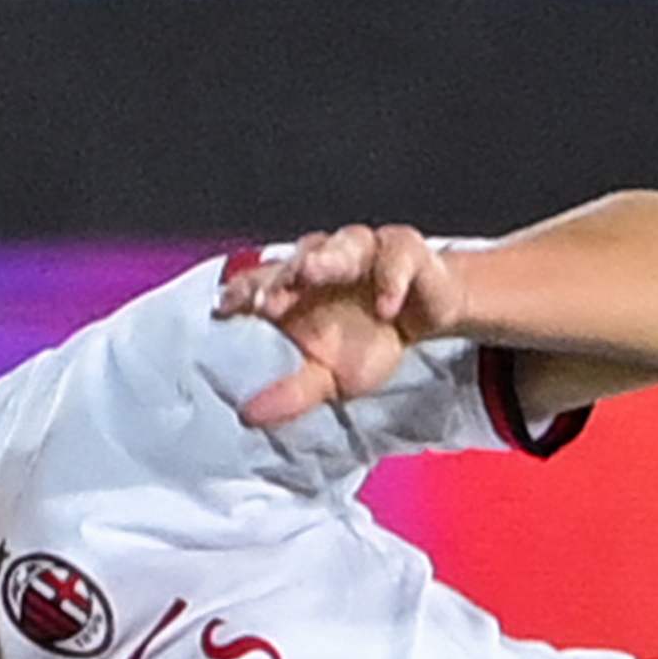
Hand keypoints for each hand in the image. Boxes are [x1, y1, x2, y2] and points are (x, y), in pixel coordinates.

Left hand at [220, 224, 469, 422]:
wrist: (431, 314)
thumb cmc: (371, 338)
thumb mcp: (330, 376)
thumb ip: (292, 393)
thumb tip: (249, 415)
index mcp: (296, 286)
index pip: (262, 281)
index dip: (244, 291)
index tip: (226, 309)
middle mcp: (324, 260)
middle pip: (297, 258)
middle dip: (282, 276)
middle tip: (268, 300)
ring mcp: (365, 251)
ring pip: (343, 243)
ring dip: (326, 257)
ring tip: (311, 273)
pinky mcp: (406, 252)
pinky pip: (397, 257)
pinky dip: (391, 280)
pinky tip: (386, 307)